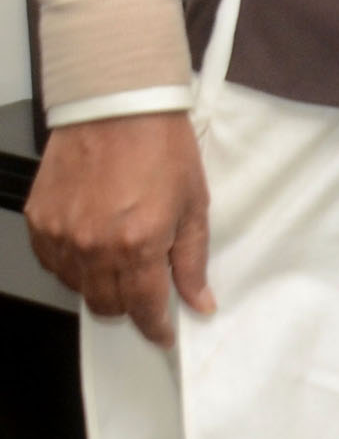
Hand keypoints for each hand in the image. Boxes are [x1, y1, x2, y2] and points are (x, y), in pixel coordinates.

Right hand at [26, 111, 211, 346]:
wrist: (118, 107)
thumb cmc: (160, 146)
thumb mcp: (194, 205)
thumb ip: (192, 260)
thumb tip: (198, 299)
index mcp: (138, 244)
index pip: (143, 307)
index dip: (155, 326)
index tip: (162, 332)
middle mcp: (94, 246)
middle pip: (107, 304)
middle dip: (129, 306)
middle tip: (144, 289)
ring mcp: (62, 234)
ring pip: (77, 287)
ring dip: (99, 284)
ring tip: (119, 257)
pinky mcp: (40, 220)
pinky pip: (53, 262)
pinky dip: (72, 263)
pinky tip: (91, 245)